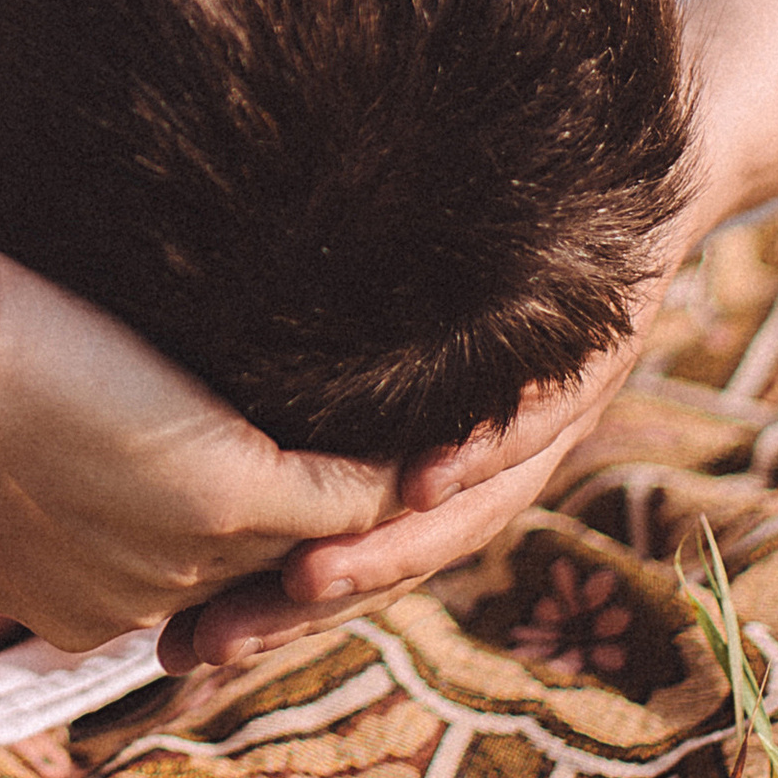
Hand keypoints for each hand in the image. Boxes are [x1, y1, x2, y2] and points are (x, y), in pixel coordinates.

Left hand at [0, 240, 404, 655]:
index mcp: (55, 598)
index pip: (169, 579)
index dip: (216, 537)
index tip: (243, 481)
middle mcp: (127, 602)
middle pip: (251, 570)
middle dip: (315, 526)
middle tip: (390, 463)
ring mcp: (185, 560)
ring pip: (316, 539)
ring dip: (380, 501)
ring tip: (433, 446)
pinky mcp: (228, 495)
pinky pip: (354, 492)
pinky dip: (407, 462)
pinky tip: (449, 424)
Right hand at [164, 218, 699, 670]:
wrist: (626, 134)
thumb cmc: (472, 210)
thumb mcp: (355, 299)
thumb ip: (288, 378)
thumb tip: (152, 404)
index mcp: (437, 456)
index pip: (342, 547)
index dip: (262, 601)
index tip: (177, 643)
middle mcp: (494, 456)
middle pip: (397, 552)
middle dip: (305, 603)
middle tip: (221, 642)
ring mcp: (551, 413)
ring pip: (469, 508)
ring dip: (387, 550)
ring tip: (308, 578)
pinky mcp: (599, 357)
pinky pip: (541, 419)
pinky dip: (481, 450)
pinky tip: (421, 479)